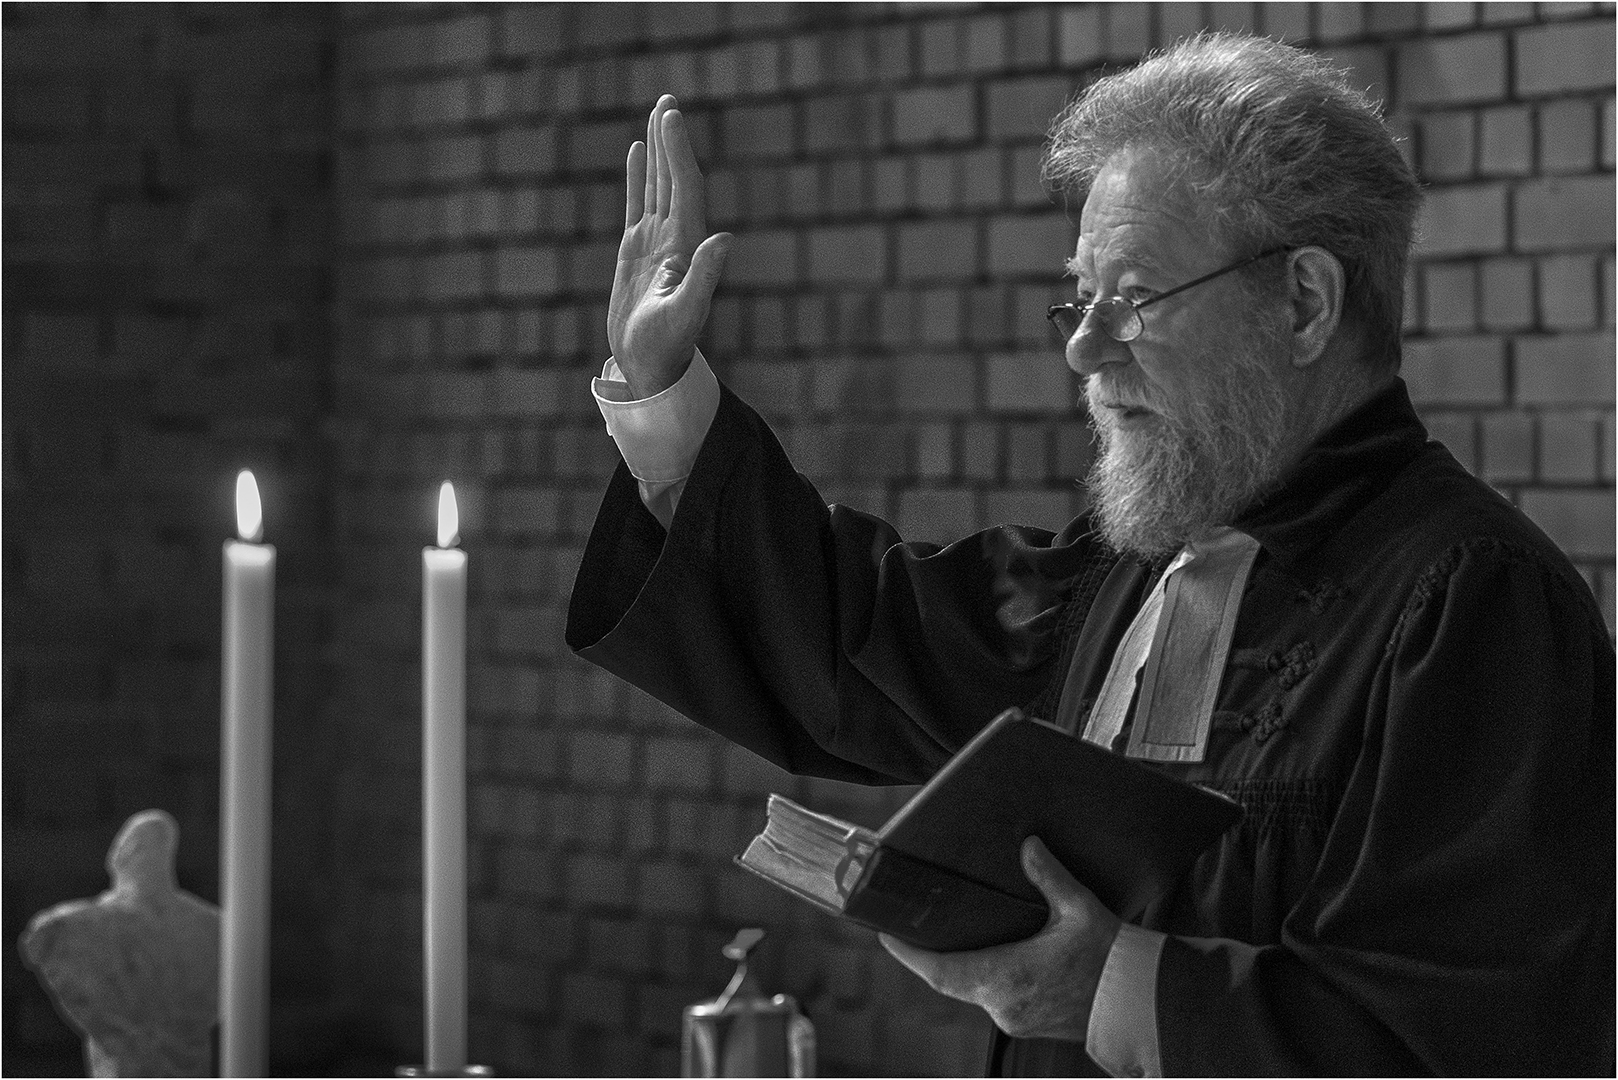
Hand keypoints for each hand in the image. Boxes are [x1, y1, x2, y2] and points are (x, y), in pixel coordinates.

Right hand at [608, 94, 731, 398]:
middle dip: (672, 140)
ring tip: (657, 114)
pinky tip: (638, 152)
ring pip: (657, 186)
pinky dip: (638, 177)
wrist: (650, 367)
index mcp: (686, 246)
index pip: (685, 188)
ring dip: (659, 151)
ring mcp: (655, 242)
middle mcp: (675, 238)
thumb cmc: (666, 347)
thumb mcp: (685, 313)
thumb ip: (705, 276)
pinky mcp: (636, 251)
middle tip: (668, 99)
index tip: (671, 118)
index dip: (679, 152)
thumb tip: (724, 239)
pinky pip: (637, 203)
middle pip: (674, 178)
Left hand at [879, 837, 1122, 1041]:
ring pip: (972, 990)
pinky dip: (981, 976)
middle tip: (911, 928)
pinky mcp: (1030, 1023)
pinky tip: (985, 955)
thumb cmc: (1113, 958)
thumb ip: (1049, 876)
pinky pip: (993, 998)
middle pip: (951, 980)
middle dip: (930, 956)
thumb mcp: (1080, 910)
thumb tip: (1027, 845)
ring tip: (946, 935)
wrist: (1143, 1004)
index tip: (886, 935)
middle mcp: (1005, 1006)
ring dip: (957, 967)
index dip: (909, 955)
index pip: (941, 971)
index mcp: (1007, 978)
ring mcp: (1017, 1019)